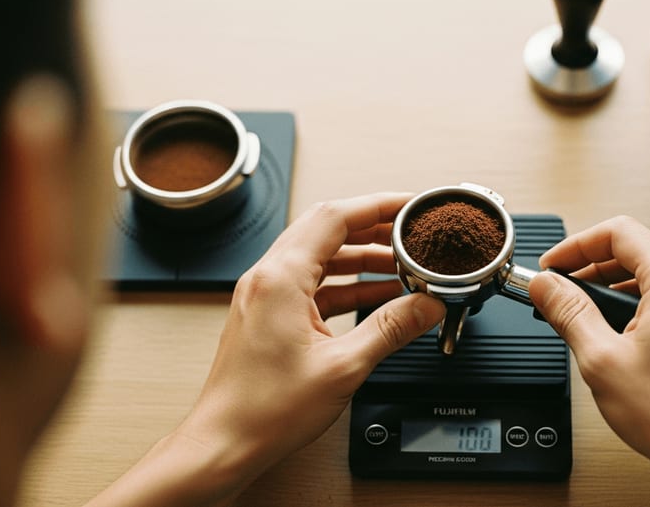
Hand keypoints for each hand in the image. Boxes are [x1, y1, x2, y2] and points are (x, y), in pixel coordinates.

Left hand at [184, 192, 444, 469]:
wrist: (224, 443)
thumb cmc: (264, 410)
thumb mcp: (343, 367)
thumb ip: (390, 329)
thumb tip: (425, 306)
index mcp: (280, 278)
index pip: (335, 216)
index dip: (378, 204)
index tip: (409, 205)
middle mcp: (268, 278)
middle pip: (328, 231)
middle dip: (374, 229)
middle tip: (411, 233)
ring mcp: (265, 296)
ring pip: (321, 258)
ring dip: (362, 259)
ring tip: (402, 266)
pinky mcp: (269, 315)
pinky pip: (314, 285)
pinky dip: (347, 286)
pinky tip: (377, 297)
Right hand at [528, 216, 649, 506]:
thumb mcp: (602, 358)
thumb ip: (568, 312)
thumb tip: (546, 286)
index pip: (619, 232)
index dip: (577, 245)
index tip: (554, 267)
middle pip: (642, 247)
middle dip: (596, 263)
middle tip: (566, 287)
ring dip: (622, 284)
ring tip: (592, 313)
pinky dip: (649, 302)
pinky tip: (628, 332)